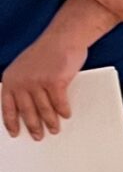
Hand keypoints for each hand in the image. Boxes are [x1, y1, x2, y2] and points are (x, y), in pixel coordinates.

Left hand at [3, 23, 90, 139]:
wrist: (63, 36)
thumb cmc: (47, 51)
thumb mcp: (26, 67)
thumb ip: (23, 84)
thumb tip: (28, 107)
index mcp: (11, 79)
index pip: (7, 107)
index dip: (11, 122)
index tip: (15, 133)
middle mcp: (21, 81)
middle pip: (27, 111)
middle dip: (33, 127)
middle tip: (38, 136)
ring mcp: (38, 81)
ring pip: (44, 110)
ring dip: (50, 122)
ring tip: (54, 129)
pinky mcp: (55, 81)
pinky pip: (59, 103)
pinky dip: (63, 111)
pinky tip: (66, 115)